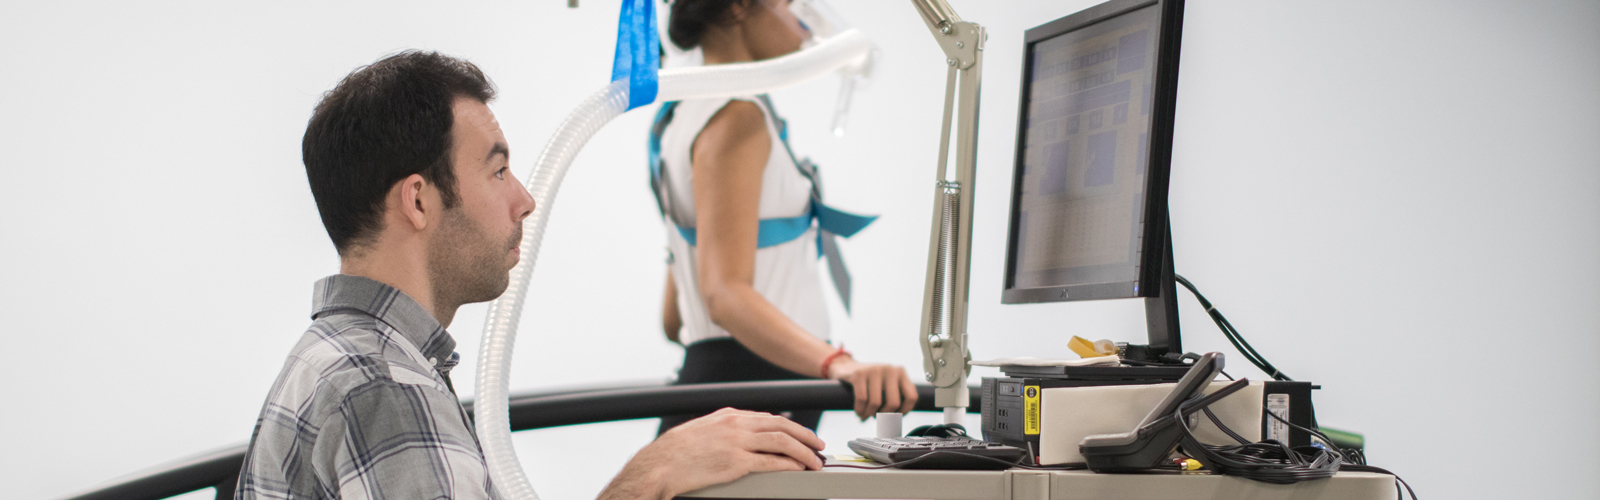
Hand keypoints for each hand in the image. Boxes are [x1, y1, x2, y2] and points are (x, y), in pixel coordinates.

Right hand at [597, 408, 824, 499]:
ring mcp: (736, 442)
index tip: (801, 434)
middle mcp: (735, 424)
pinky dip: (789, 464)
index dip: (790, 426)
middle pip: (781, 424)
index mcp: (728, 415)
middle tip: (819, 444)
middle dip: (804, 435)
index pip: (768, 417)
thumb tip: (743, 437)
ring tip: (815, 460)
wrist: (659, 465)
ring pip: (781, 441)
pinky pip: (770, 462)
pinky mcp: (735, 463)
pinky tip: (798, 468)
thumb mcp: (702, 431)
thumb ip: (725, 430)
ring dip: (803, 451)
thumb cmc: (676, 453)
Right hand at [826, 357, 918, 420]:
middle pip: (893, 403)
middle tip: (877, 417)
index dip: (904, 412)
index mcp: (900, 372)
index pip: (911, 397)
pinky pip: (862, 399)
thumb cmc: (869, 382)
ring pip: (876, 403)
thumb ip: (896, 396)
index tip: (895, 416)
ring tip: (866, 415)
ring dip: (869, 414)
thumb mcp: (887, 384)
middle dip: (884, 415)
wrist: (846, 367)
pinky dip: (860, 410)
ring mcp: (874, 370)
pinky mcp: (859, 374)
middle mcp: (890, 369)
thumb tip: (896, 421)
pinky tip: (859, 412)